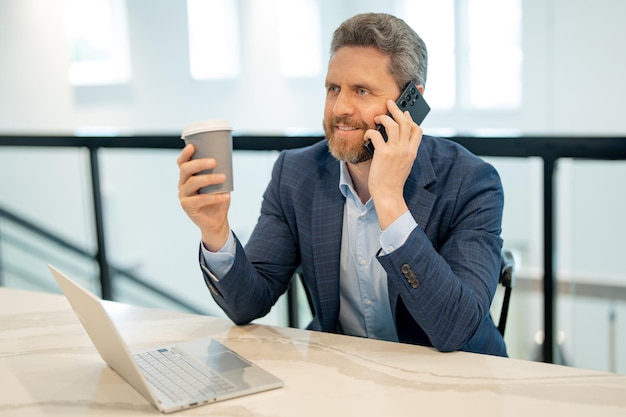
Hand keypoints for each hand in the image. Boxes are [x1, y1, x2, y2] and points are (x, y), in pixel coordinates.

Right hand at [177, 144, 231, 250]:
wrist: (216, 220)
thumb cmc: (217, 199)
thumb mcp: (219, 184)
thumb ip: (219, 172)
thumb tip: (228, 159)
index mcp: (187, 177)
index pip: (182, 163)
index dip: (185, 154)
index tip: (193, 146)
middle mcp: (182, 185)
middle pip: (186, 170)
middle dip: (199, 163)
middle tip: (214, 161)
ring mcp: (183, 196)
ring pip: (193, 183)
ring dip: (209, 179)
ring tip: (223, 177)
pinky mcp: (187, 207)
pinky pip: (200, 200)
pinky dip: (214, 197)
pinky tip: (226, 196)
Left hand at [365, 99, 421, 228]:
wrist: (388, 195)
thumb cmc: (392, 182)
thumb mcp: (403, 166)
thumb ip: (403, 153)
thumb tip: (396, 142)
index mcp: (412, 152)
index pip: (418, 130)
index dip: (411, 119)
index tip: (405, 114)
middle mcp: (406, 149)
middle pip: (406, 122)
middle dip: (397, 109)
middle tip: (390, 103)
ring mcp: (395, 151)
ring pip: (393, 124)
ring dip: (384, 118)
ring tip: (377, 117)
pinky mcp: (383, 153)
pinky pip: (376, 134)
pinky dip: (370, 132)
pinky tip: (367, 135)